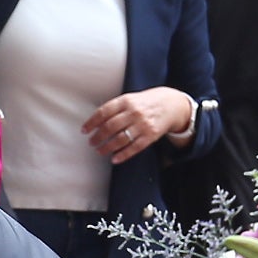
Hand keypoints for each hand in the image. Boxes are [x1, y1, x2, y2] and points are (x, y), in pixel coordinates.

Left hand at [82, 88, 198, 160]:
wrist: (173, 104)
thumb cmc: (147, 102)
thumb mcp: (131, 98)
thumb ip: (116, 107)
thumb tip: (97, 121)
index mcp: (126, 101)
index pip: (104, 112)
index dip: (92, 122)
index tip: (84, 130)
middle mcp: (134, 112)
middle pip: (110, 127)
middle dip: (98, 137)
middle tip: (91, 142)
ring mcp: (143, 125)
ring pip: (120, 139)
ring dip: (107, 147)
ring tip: (100, 151)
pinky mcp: (151, 136)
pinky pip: (134, 148)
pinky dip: (123, 155)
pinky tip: (114, 159)